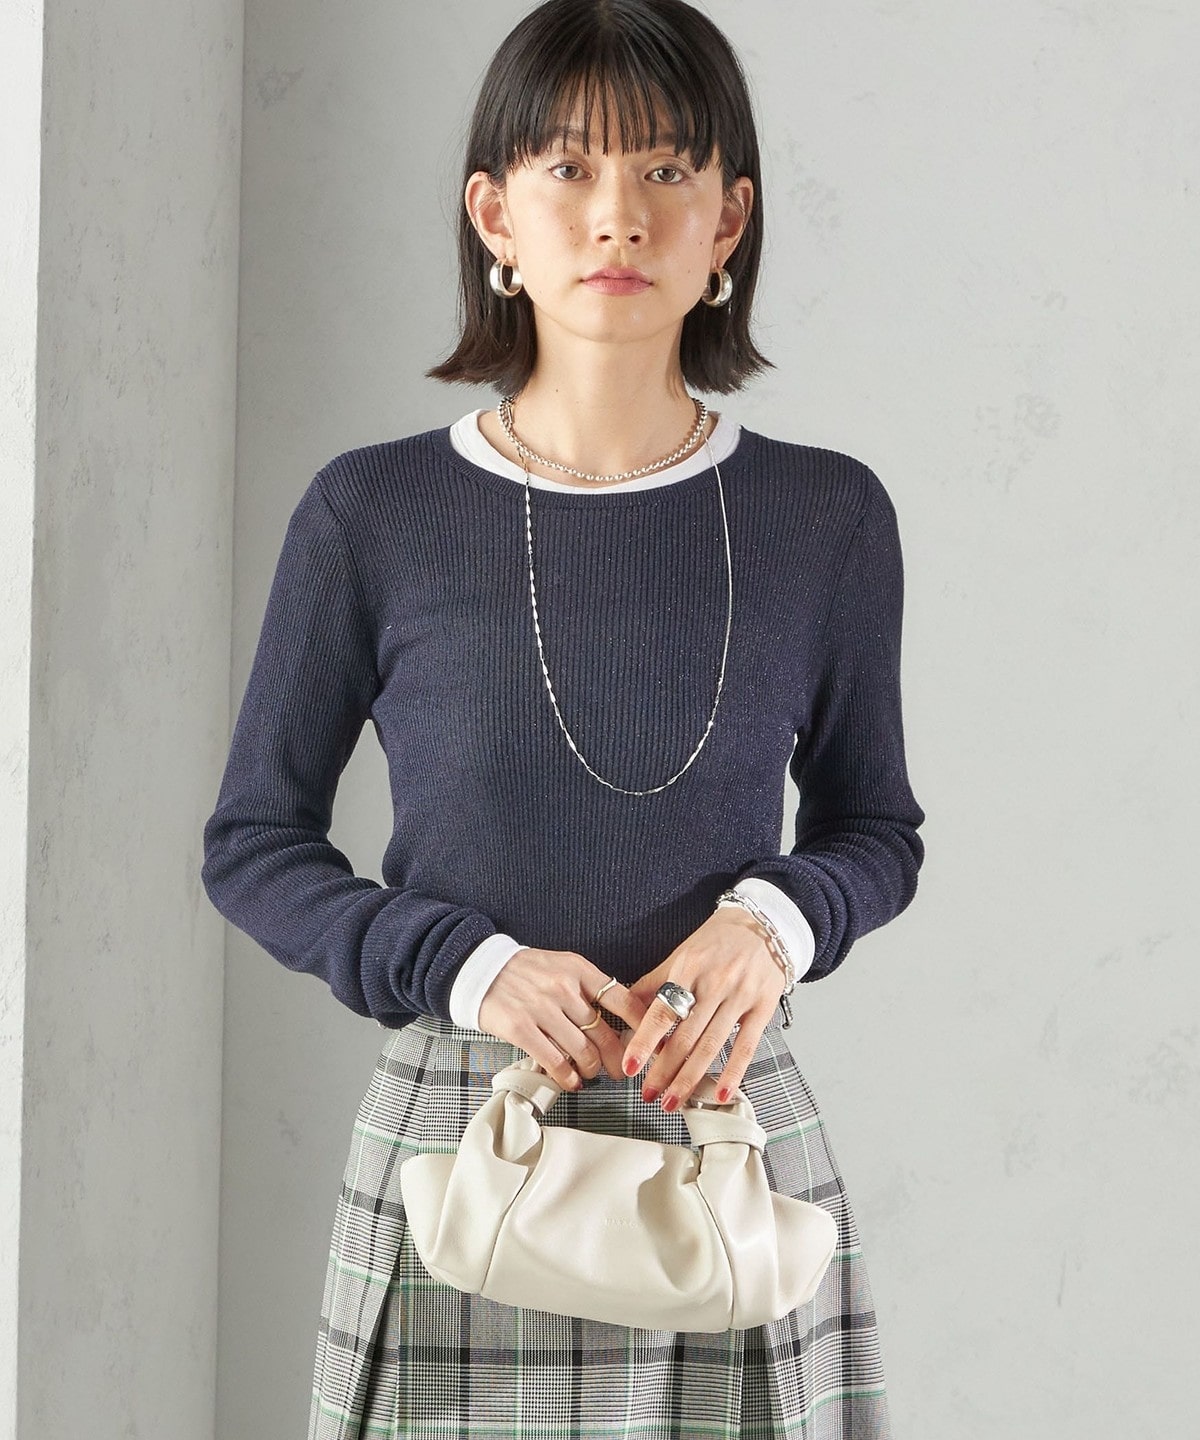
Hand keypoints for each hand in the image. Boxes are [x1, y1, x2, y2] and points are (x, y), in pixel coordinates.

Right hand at [477, 946, 647, 1091]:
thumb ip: (588, 987)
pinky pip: (554, 1061)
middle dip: (618, 1059)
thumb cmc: (526, 971)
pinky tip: (572, 1082)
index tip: (650, 1042)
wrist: (482, 969)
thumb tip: (619, 1018)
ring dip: (592, 1070)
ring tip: (593, 1074)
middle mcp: (563, 987)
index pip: (621, 999)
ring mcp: (541, 1008)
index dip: (641, 1025)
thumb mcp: (562, 966)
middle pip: (604, 1032)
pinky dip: (567, 1077)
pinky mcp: (520, 1028)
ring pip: (582, 1051)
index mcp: (578, 969)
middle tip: (622, 1070)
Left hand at [621, 908, 784, 1110]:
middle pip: (685, 1037)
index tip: (630, 1066)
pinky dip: (733, 1073)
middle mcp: (714, 983)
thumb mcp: (681, 954)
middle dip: (663, 1071)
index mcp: (689, 968)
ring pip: (711, 1046)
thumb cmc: (718, 940)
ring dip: (689, 1079)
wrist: (765, 924)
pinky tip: (719, 1094)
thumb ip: (654, 982)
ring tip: (672, 1101)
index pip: (662, 1012)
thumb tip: (625, 1009)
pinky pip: (746, 1046)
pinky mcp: (763, 1008)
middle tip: (648, 1094)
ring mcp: (740, 997)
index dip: (644, 1042)